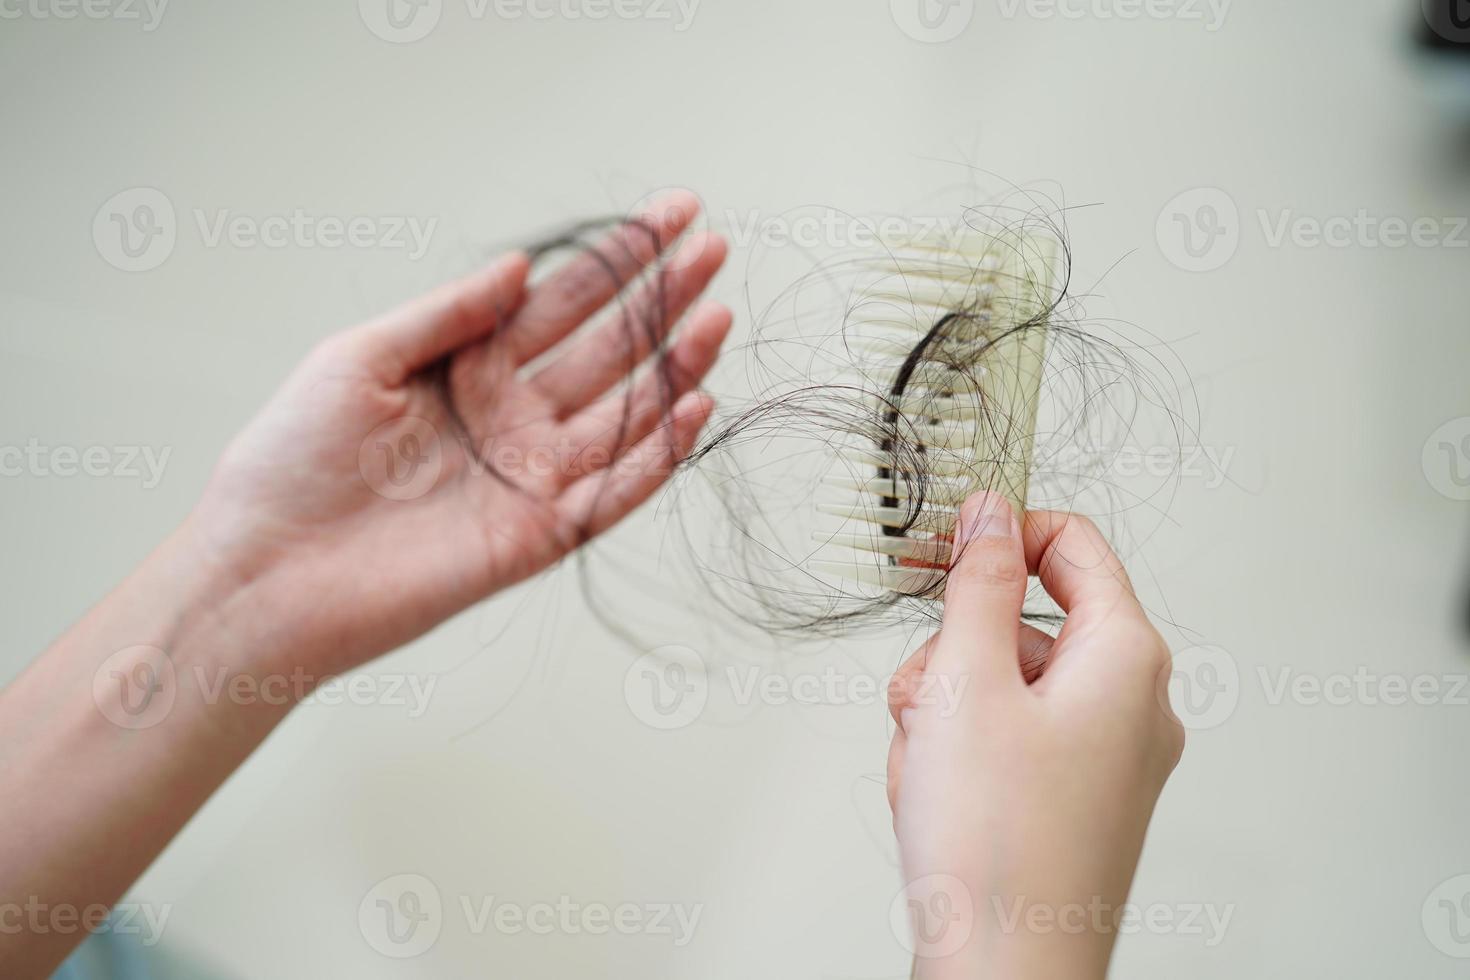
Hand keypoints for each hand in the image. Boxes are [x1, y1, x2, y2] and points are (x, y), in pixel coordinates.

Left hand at [189, 192, 729, 677]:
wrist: (267, 572)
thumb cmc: (291, 462)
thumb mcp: (358, 357)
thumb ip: (449, 313)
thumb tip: (520, 264)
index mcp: (469, 368)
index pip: (563, 302)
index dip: (619, 259)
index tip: (673, 215)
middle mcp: (510, 418)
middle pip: (607, 350)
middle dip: (662, 300)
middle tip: (714, 251)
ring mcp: (531, 476)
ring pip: (625, 414)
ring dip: (675, 367)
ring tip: (718, 317)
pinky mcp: (539, 536)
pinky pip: (615, 491)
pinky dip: (659, 454)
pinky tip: (695, 406)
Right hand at [885, 492, 1184, 979]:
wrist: (1003, 969)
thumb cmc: (999, 845)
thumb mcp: (967, 680)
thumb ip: (979, 582)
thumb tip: (991, 514)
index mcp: (1127, 659)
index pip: (1072, 544)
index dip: (1001, 536)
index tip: (943, 552)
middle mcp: (1132, 704)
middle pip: (1027, 621)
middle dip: (955, 647)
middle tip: (924, 694)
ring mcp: (1106, 756)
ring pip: (1006, 682)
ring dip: (946, 705)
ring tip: (926, 759)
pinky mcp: (1074, 798)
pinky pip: (1008, 738)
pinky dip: (961, 750)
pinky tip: (936, 791)